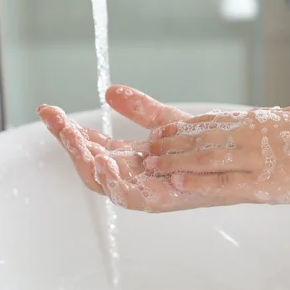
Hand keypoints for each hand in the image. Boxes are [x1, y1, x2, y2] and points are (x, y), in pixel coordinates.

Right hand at [38, 85, 228, 211]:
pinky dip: (113, 181)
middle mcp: (133, 175)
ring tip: (72, 139)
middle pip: (90, 163)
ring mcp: (144, 189)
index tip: (50, 111)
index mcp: (131, 157)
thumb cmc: (206, 145)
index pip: (92, 144)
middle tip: (55, 121)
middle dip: (70, 142)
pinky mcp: (160, 200)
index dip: (69, 129)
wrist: (239, 159)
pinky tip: (103, 161)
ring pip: (103, 181)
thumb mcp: (167, 121)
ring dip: (85, 161)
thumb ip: (139, 109)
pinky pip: (129, 196)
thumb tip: (109, 90)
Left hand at [144, 107, 289, 205]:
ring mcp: (254, 159)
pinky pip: (224, 182)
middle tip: (148, 148)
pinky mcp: (263, 183)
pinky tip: (179, 181)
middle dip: (171, 144)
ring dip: (175, 161)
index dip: (181, 129)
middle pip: (200, 138)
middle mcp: (249, 136)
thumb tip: (258, 120)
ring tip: (153, 164)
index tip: (161, 132)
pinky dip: (199, 181)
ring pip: (205, 158)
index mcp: (255, 121)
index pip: (209, 122)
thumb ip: (269, 122)